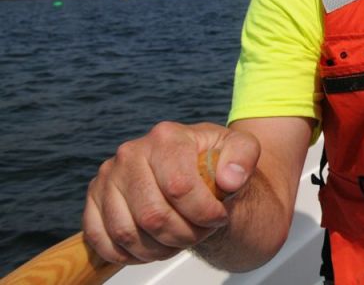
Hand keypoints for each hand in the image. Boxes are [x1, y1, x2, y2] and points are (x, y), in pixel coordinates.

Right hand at [82, 121, 260, 264]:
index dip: (203, 212)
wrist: (190, 168)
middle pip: (153, 215)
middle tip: (200, 232)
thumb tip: (229, 180)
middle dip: (184, 234)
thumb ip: (244, 158)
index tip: (219, 217)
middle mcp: (130, 153)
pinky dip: (127, 253)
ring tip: (180, 239)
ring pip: (126, 232)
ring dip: (158, 248)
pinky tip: (153, 245)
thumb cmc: (215, 160)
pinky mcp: (93, 199)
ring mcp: (108, 176)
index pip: (179, 187)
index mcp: (166, 137)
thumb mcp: (241, 149)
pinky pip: (100, 238)